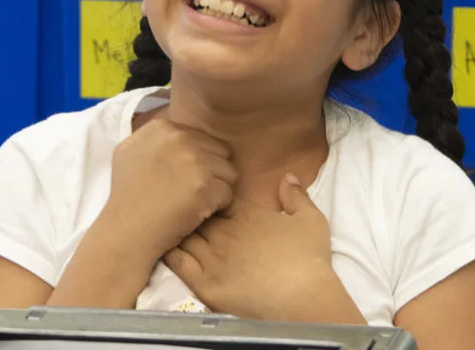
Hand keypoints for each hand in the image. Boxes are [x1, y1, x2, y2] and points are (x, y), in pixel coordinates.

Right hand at [101, 119, 236, 262]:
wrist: (126, 230)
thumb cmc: (126, 195)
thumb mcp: (128, 152)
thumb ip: (154, 138)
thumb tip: (178, 132)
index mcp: (162, 127)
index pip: (202, 138)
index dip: (196, 161)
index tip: (178, 177)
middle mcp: (179, 138)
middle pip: (220, 152)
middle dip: (211, 172)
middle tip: (189, 191)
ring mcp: (193, 161)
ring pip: (229, 172)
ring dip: (216, 189)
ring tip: (193, 202)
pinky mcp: (205, 186)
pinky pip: (228, 194)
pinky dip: (216, 207)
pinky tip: (195, 213)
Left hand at [164, 174, 352, 321]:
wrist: (304, 300)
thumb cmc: (309, 260)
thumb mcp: (310, 220)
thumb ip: (296, 195)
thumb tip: (287, 174)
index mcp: (244, 213)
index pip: (214, 195)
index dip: (207, 195)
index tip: (204, 196)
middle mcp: (223, 231)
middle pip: (193, 211)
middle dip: (186, 208)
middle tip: (179, 208)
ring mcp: (211, 257)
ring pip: (181, 233)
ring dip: (175, 227)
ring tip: (168, 225)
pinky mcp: (203, 282)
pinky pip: (176, 260)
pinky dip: (168, 250)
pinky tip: (163, 246)